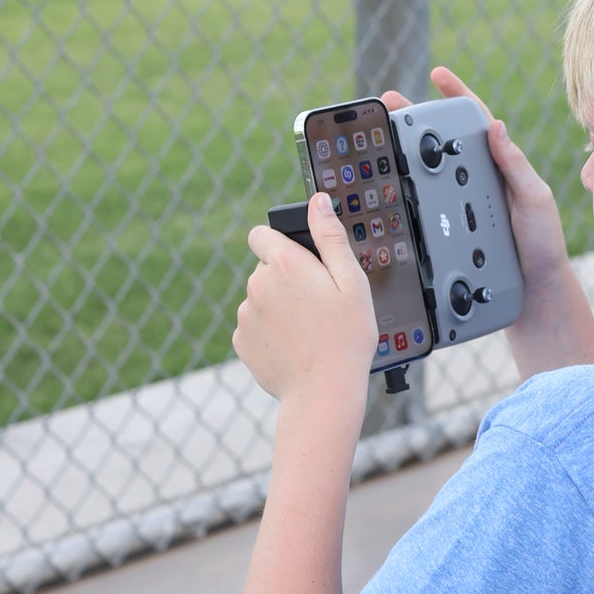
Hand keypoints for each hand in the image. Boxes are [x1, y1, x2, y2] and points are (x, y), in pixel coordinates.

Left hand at [234, 191, 376, 407]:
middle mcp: (257, 284)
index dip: (280, 243)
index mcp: (285, 263)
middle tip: (318, 304)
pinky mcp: (241, 340)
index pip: (261, 234)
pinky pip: (254, 326)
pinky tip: (294, 345)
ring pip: (260, 298)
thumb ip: (331, 237)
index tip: (300, 262)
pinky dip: (270, 331)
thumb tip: (318, 201)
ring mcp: (245, 314)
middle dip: (286, 279)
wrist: (324, 392)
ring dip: (278, 306)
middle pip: (265, 269)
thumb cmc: (346, 336)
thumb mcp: (352, 281)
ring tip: (308, 329)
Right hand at [381, 66, 570, 292]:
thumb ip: (515, 164)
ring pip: (431, 171)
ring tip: (382, 136)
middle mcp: (480, 179)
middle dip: (417, 118)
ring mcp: (464, 203)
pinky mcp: (453, 228)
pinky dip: (409, 192)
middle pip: (444, 141)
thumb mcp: (534, 198)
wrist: (535, 290)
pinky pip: (427, 205)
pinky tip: (391, 186)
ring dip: (406, 152)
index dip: (459, 96)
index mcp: (501, 164)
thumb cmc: (542, 242)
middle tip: (389, 102)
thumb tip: (496, 125)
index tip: (439, 75)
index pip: (478, 122)